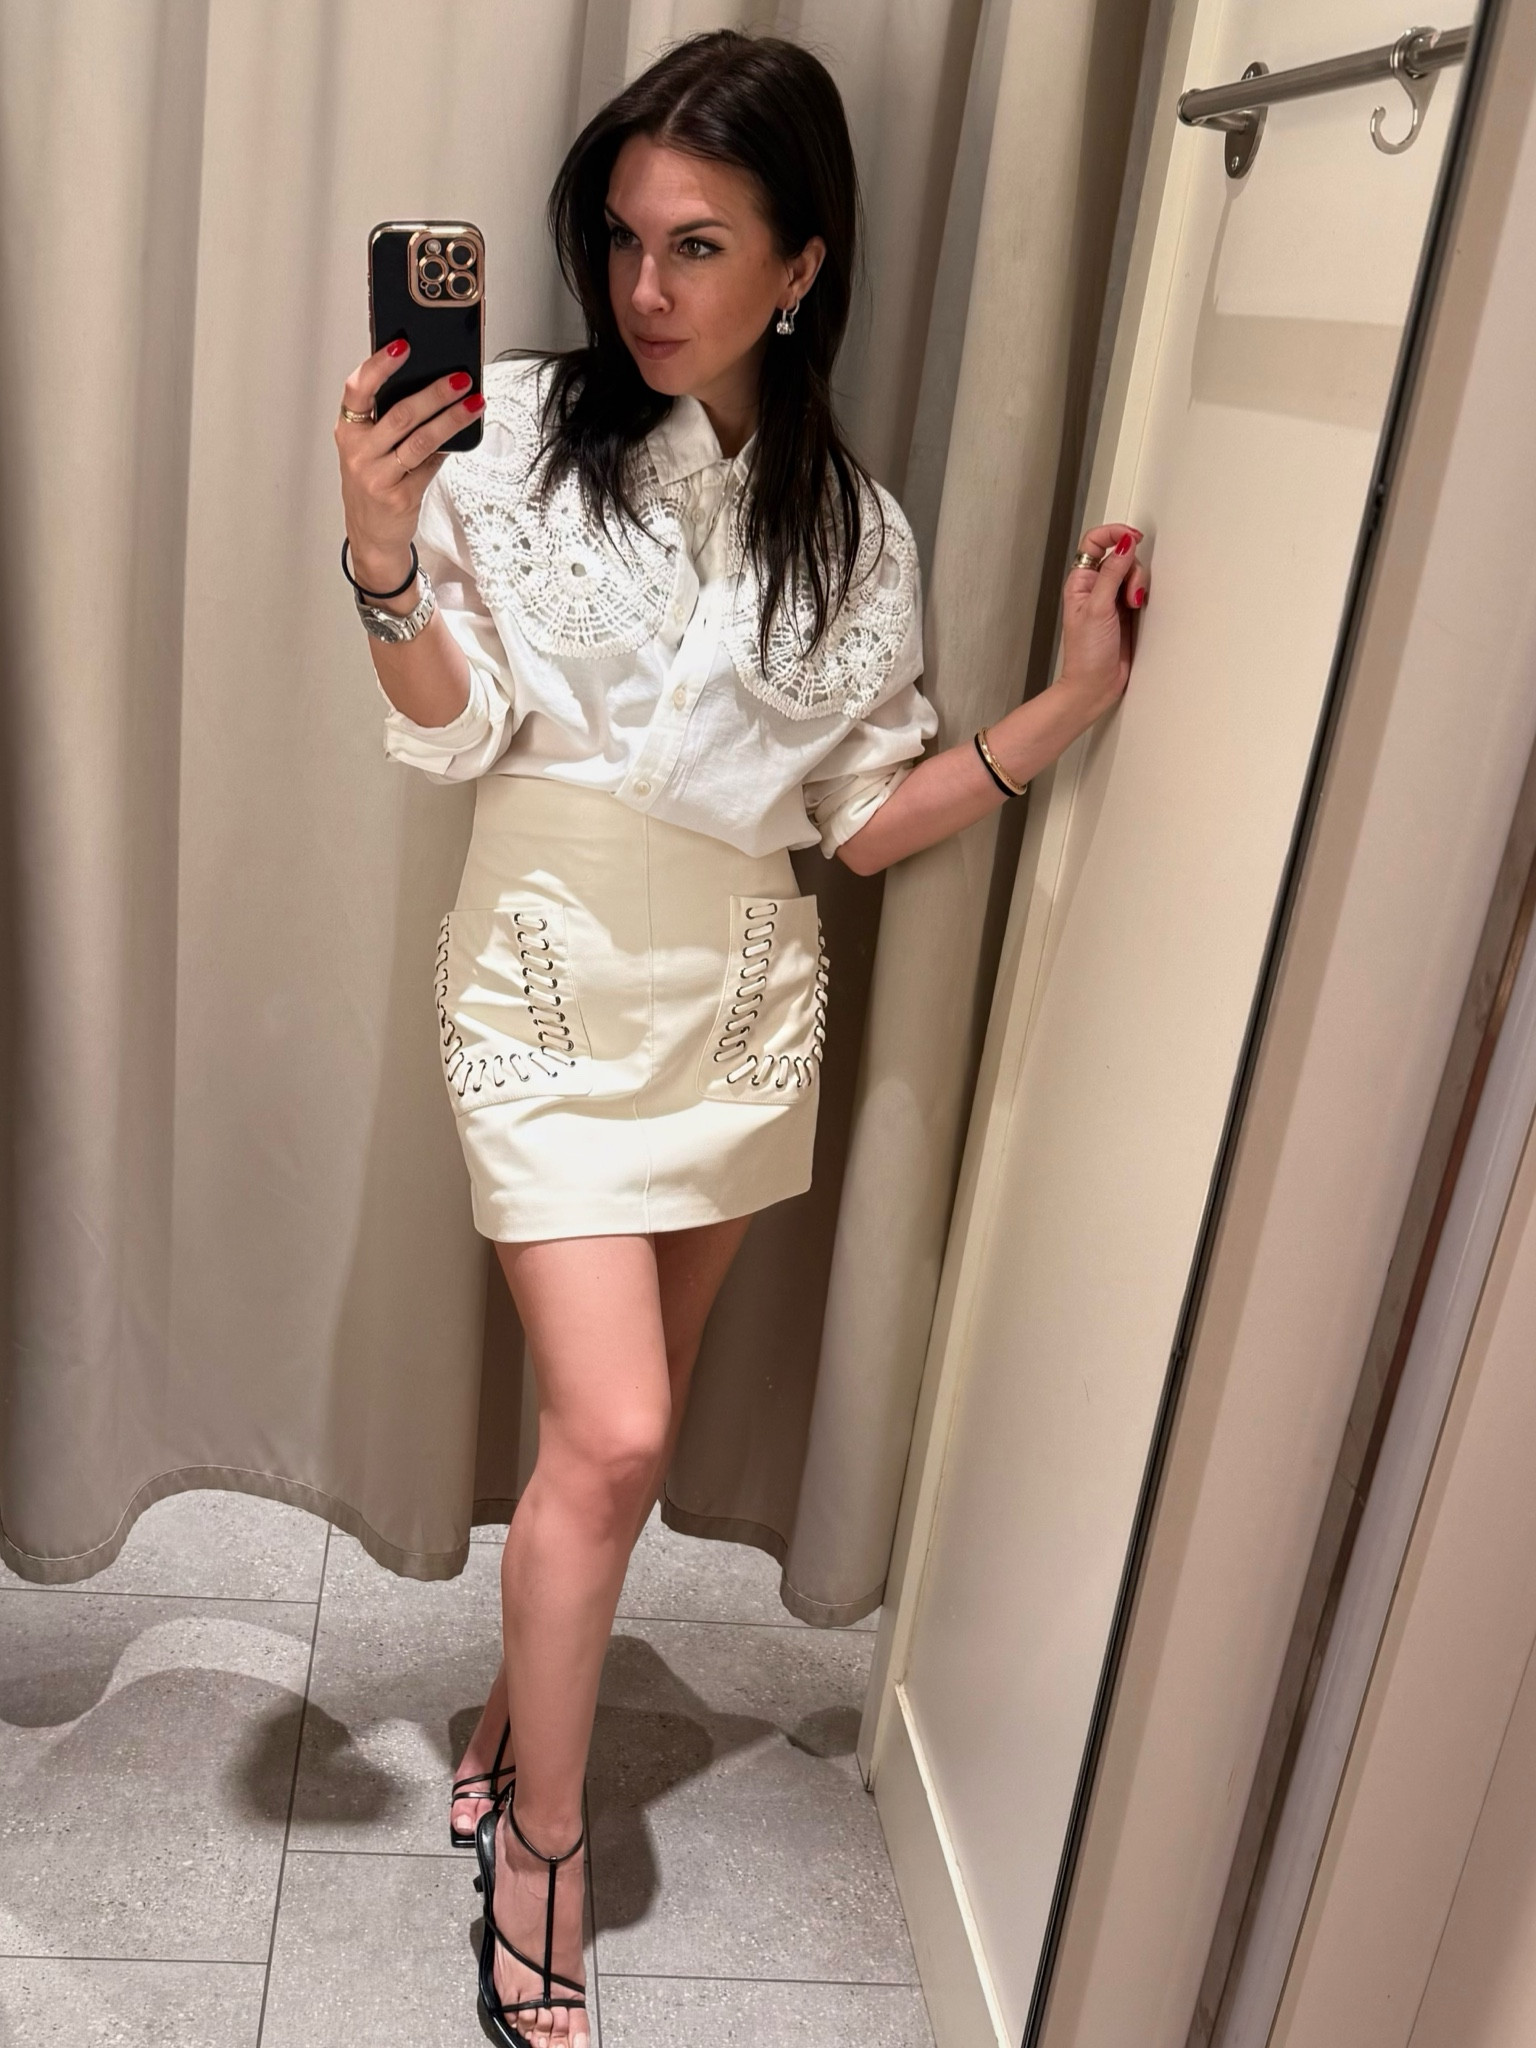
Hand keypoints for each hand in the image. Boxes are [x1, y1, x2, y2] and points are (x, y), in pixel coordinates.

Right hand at [334, 340, 484, 593]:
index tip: (403, 346)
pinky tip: (465, 434)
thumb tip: (431, 384)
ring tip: (474, 402)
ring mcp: (377, 476)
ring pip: (420, 440)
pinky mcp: (399, 496)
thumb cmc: (373, 483)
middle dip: (434, 393)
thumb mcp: (368, 449)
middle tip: (460, 378)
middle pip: (400, 414)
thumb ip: (388, 420)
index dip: (378, 366)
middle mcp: (358, 452)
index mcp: (348, 431)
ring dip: (451, 419)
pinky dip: (449, 448)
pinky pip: (430, 465)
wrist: (371, 535)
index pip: (358, 389)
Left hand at [1052, 523, 1148, 728]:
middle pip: (1120, 556)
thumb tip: (1125, 545)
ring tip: (1133, 605)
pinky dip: (1143, 594)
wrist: (1095, 685)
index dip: (1114, 533)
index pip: (1095, 542)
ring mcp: (1112, 598)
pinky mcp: (1126, 611)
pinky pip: (1139, 590)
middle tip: (1130, 593)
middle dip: (1132, 569)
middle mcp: (1095, 587)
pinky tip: (1138, 608)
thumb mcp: (1098, 608)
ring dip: (1138, 584)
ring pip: (1133, 573)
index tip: (1133, 537)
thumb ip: (1112, 574)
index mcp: (1081, 581)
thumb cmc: (1086, 654)